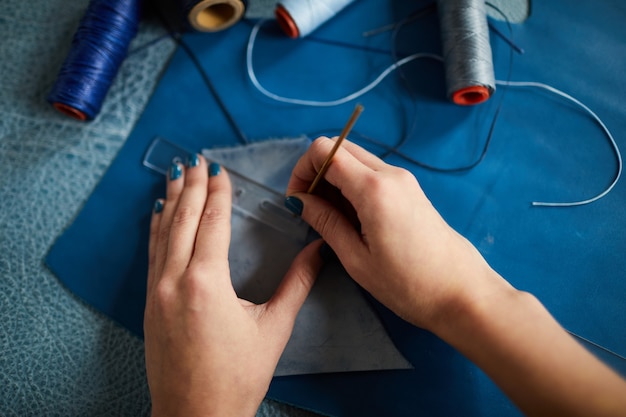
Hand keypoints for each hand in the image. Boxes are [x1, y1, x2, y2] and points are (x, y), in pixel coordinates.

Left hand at [144, 155, 322, 416]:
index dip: (218, 194)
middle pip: (184, 221)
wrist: (195, 415)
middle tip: (195, 160)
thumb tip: (319, 252)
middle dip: (191, 187)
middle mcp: (176, 280)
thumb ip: (297, 284)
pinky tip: (157, 216)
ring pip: (163, 234)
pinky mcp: (151, 304)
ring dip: (171, 202)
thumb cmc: (238, 376)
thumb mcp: (273, 329)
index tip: (220, 169)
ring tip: (175, 176)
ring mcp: (158, 292)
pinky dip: (156, 229)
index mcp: (208, 282)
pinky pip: (152, 254)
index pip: (213, 223)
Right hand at [285, 137, 507, 330]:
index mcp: (374, 188)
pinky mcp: (411, 190)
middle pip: (340, 148)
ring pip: (356, 160)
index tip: (298, 200)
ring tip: (331, 219)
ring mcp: (404, 180)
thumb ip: (325, 222)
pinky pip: (372, 174)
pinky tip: (353, 218)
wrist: (463, 294)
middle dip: (316, 172)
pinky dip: (353, 186)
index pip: (325, 150)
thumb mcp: (356, 258)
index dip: (302, 170)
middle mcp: (390, 173)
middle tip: (311, 210)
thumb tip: (299, 200)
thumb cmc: (408, 285)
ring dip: (335, 179)